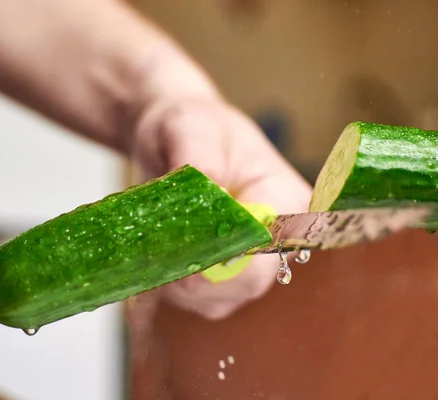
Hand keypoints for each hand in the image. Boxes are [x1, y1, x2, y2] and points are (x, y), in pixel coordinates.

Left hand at [130, 97, 311, 319]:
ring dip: (181, 287)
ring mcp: (253, 259)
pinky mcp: (228, 273)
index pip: (268, 246)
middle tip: (157, 257)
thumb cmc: (191, 124)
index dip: (225, 260)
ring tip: (153, 251)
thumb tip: (211, 186)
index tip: (180, 257)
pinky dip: (176, 290)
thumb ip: (201, 155)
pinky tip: (157, 262)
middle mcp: (277, 235)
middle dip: (197, 279)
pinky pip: (205, 300)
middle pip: (248, 283)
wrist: (175, 136)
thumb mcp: (191, 125)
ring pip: (223, 299)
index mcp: (284, 197)